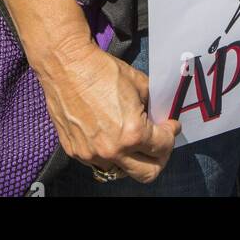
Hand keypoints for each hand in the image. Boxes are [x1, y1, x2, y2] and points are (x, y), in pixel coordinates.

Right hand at [35, 34, 180, 183]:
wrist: (68, 66)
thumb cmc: (103, 71)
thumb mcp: (139, 84)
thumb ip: (152, 106)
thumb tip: (159, 117)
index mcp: (133, 133)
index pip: (163, 146)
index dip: (172, 134)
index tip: (171, 127)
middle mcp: (113, 150)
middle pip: (148, 173)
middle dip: (159, 158)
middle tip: (159, 144)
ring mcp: (92, 155)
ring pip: (122, 170)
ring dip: (132, 157)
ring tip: (132, 139)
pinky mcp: (76, 152)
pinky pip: (99, 161)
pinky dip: (109, 153)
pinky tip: (109, 134)